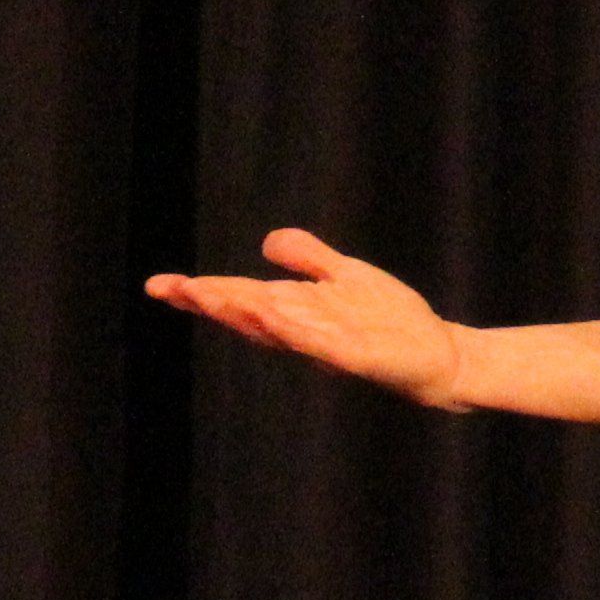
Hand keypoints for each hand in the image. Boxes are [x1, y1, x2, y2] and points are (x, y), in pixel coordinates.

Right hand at [144, 227, 470, 405]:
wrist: (439, 356)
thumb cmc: (392, 321)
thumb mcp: (346, 276)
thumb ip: (308, 259)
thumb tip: (265, 242)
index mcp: (296, 312)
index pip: (241, 298)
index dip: (201, 292)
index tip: (161, 284)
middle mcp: (303, 330)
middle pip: (247, 313)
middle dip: (209, 301)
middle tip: (170, 289)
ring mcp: (326, 345)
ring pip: (275, 328)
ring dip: (241, 312)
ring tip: (207, 294)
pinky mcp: (355, 356)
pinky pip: (318, 341)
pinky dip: (294, 329)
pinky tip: (272, 313)